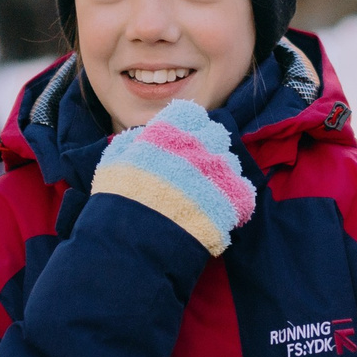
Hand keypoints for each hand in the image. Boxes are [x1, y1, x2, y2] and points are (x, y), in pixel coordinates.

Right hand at [93, 98, 257, 256]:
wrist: (134, 242)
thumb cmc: (118, 203)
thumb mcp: (113, 164)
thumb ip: (129, 145)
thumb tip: (139, 138)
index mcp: (168, 131)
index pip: (191, 114)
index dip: (188, 129)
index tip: (182, 144)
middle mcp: (197, 144)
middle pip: (216, 135)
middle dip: (207, 149)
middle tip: (195, 171)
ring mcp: (217, 172)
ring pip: (231, 163)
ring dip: (221, 176)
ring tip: (205, 196)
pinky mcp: (232, 201)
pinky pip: (244, 194)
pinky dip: (235, 203)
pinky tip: (219, 214)